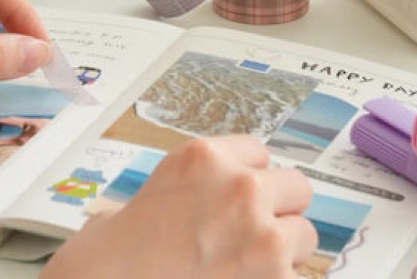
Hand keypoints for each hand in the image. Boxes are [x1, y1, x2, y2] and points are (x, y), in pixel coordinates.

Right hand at [41, 136, 316, 278]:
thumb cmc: (113, 256)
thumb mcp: (147, 194)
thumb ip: (189, 188)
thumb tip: (204, 200)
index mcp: (203, 158)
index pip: (258, 151)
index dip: (248, 176)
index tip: (239, 196)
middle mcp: (240, 188)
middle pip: (295, 186)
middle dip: (277, 210)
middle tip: (250, 233)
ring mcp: (264, 238)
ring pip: (304, 236)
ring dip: (282, 253)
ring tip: (243, 266)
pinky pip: (298, 278)